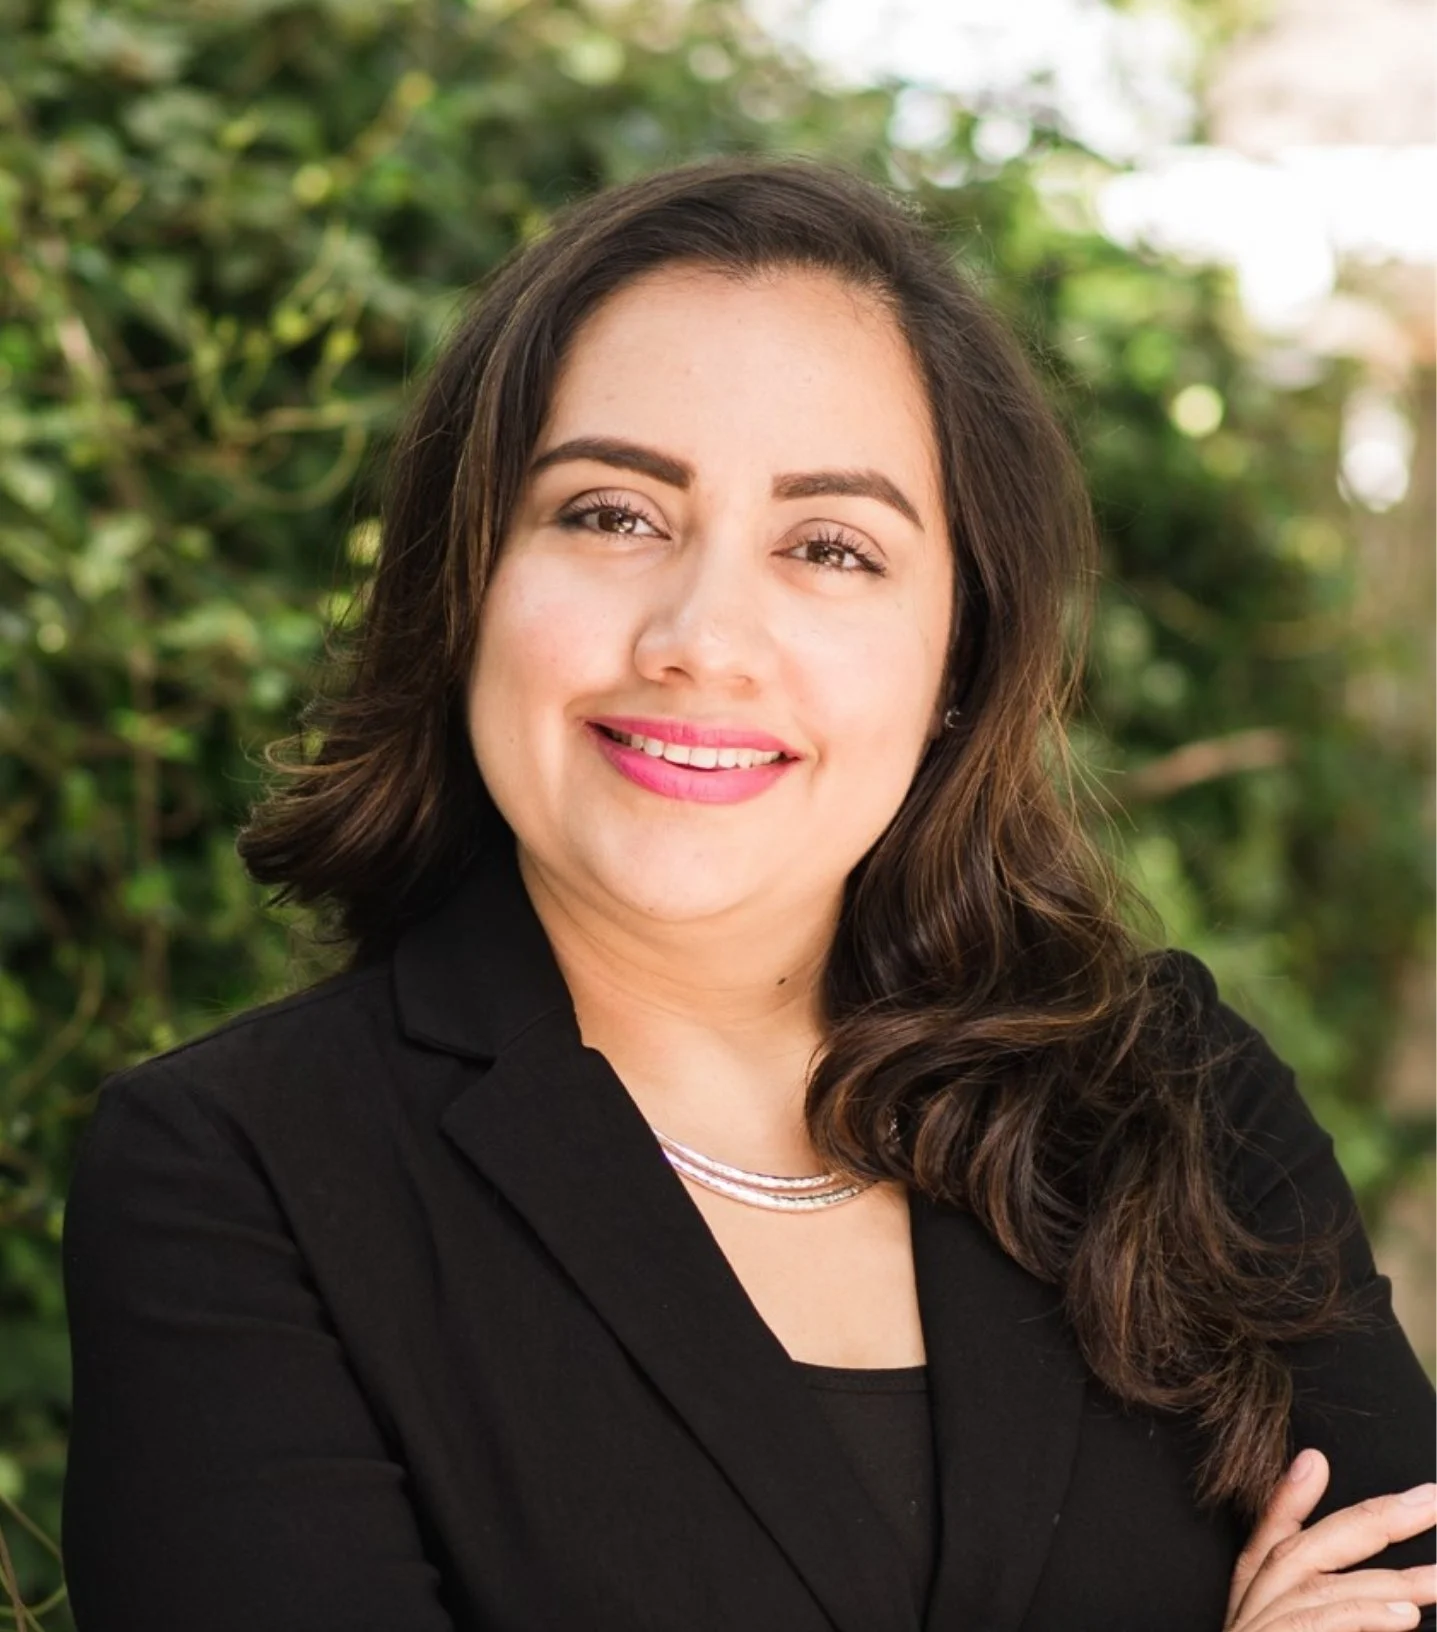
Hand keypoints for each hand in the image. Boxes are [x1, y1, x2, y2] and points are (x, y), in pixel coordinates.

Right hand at [1226, 1449, 1436, 1629]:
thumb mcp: (1281, 1625)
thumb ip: (1321, 1604)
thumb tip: (1322, 1508)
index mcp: (1254, 1597)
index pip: (1269, 1537)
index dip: (1290, 1496)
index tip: (1317, 1460)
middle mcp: (1255, 1606)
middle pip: (1307, 1549)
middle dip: (1373, 1520)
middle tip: (1429, 1501)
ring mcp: (1262, 1626)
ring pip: (1326, 1587)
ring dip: (1391, 1581)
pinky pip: (1321, 1623)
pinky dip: (1364, 1616)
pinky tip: (1405, 1616)